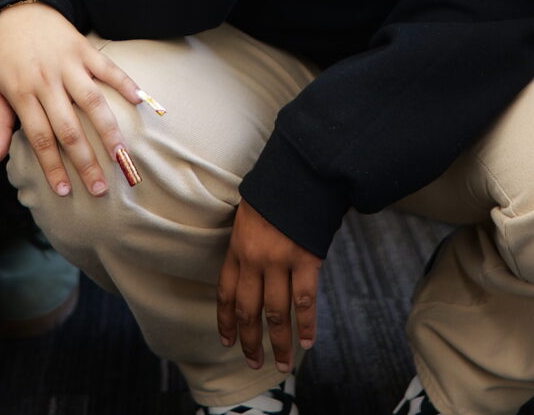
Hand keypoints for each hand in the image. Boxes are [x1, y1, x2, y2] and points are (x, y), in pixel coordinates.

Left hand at [0, 1, 148, 200]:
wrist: (20, 10)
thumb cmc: (6, 55)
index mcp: (23, 93)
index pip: (40, 138)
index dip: (52, 166)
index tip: (65, 192)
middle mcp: (47, 81)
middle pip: (68, 127)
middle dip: (85, 161)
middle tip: (100, 188)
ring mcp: (68, 64)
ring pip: (92, 102)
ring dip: (108, 131)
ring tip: (122, 156)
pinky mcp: (84, 49)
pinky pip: (108, 68)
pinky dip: (124, 83)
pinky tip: (139, 101)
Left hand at [218, 201, 321, 372]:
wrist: (300, 169)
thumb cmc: (276, 190)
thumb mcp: (249, 215)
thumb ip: (248, 244)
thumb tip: (251, 271)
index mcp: (237, 248)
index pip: (225, 294)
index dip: (226, 322)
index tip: (228, 342)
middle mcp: (253, 259)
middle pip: (248, 310)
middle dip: (251, 341)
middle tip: (255, 364)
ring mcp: (279, 260)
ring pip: (276, 313)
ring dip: (279, 342)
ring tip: (283, 364)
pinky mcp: (305, 259)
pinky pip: (305, 300)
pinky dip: (307, 324)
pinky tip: (308, 341)